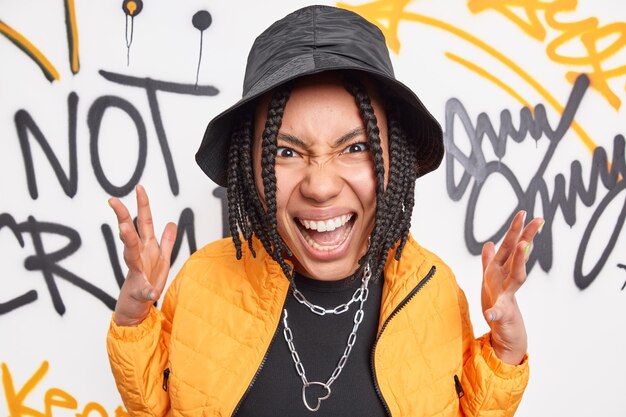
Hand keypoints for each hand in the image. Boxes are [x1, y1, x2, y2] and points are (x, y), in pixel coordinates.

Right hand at [108, 185, 176, 326]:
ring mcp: (136, 274)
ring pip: (130, 255)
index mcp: (146, 248)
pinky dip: (148, 291)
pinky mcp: (139, 292)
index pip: (144, 222)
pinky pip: (145, 291)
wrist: (136, 308)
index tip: (139, 187)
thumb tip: (171, 222)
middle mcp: (138, 257)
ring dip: (128, 242)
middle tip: (113, 201)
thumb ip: (166, 241)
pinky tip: (151, 292)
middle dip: (123, 216)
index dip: (143, 205)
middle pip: (130, 234)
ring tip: (124, 230)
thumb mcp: (162, 259)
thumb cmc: (148, 281)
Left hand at [481, 210, 542, 364]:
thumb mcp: (490, 280)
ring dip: (519, 262)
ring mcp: (507, 297)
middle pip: (518, 256)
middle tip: (537, 220)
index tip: (523, 212)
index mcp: (502, 272)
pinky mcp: (502, 315)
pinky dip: (495, 313)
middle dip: (526, 238)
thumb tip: (489, 243)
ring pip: (515, 278)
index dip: (515, 230)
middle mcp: (508, 281)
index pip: (510, 247)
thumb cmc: (498, 303)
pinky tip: (490, 314)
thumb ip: (490, 262)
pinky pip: (498, 313)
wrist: (505, 331)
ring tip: (523, 245)